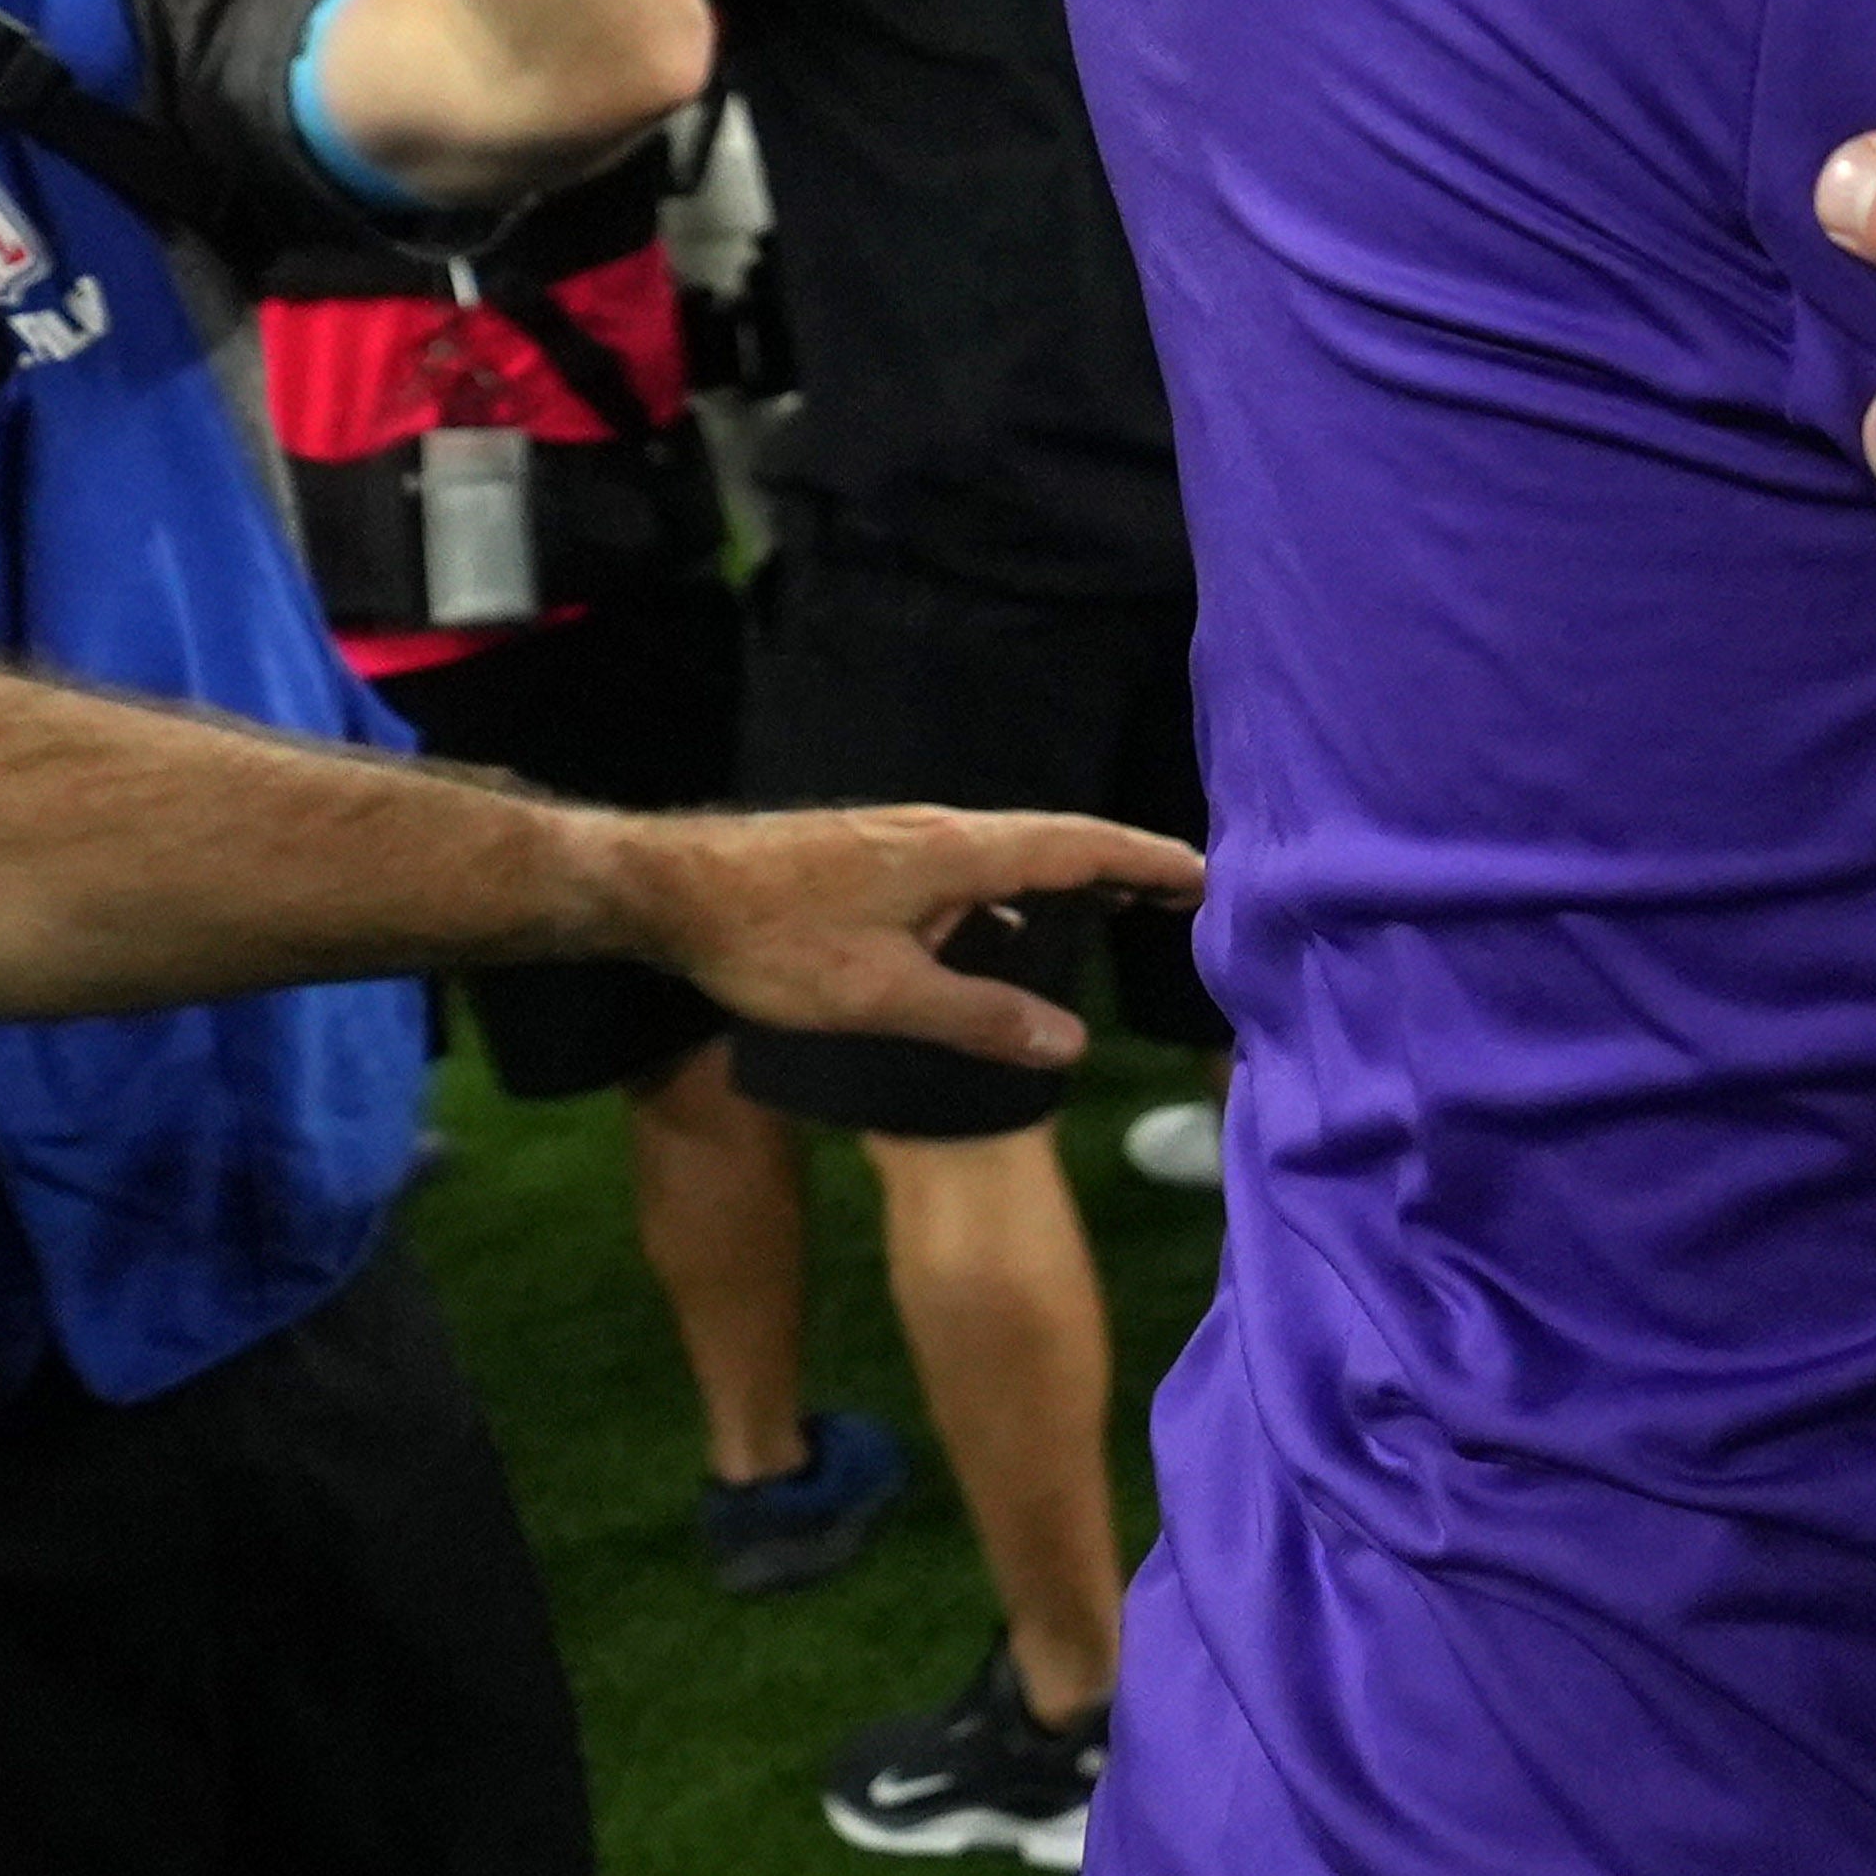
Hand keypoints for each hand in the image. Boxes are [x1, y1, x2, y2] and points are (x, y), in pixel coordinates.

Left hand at [584, 809, 1185, 1067]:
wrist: (667, 889)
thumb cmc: (774, 942)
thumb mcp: (882, 997)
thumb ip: (979, 1019)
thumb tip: (1071, 1043)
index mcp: (960, 854)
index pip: (1081, 849)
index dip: (1148, 862)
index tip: (1208, 875)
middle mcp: (942, 831)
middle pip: (1056, 841)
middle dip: (1123, 866)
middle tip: (1182, 893)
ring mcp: (903, 838)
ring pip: (1008, 854)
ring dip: (1067, 878)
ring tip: (1112, 908)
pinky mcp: (871, 853)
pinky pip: (970, 866)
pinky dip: (1012, 890)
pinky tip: (999, 928)